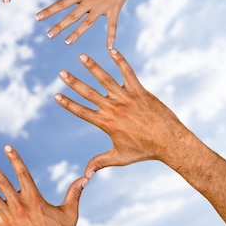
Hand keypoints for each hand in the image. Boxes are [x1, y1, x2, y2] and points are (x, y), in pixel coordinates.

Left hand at [36, 0, 142, 48]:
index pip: (62, 3)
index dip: (49, 10)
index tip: (37, 18)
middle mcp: (91, 0)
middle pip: (72, 16)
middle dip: (60, 26)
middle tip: (49, 35)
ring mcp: (103, 6)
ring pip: (88, 23)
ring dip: (77, 33)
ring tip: (67, 42)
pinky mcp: (115, 8)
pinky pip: (113, 25)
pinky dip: (111, 36)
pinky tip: (109, 48)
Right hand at [54, 49, 188, 176]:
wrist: (170, 143)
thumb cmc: (144, 151)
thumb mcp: (119, 158)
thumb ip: (99, 163)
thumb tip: (84, 175)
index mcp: (106, 123)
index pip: (81, 111)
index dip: (67, 103)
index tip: (56, 95)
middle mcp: (114, 109)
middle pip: (89, 93)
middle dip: (73, 82)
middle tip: (61, 73)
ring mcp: (126, 98)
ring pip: (105, 79)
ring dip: (92, 67)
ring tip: (82, 56)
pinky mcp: (140, 91)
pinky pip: (128, 73)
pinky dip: (120, 61)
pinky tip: (112, 50)